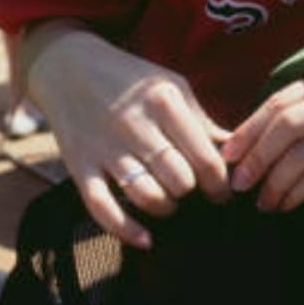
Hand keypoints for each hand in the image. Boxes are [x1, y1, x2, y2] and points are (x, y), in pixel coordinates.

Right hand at [23, 23, 231, 247]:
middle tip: (192, 191)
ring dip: (165, 206)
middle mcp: (134, 125)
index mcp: (163, 102)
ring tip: (169, 200)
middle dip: (191, 192)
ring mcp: (104, 147)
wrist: (67, 66)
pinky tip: (145, 238)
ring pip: (146, 195)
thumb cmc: (129, 78)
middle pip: (178, 180)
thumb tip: (236, 151)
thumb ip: (201, 121)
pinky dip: (125, 230)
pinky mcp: (80, 165)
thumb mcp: (171, 86)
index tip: (223, 191)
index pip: (204, 157)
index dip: (220, 183)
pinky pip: (102, 208)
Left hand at [222, 69, 303, 213]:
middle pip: (285, 122)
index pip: (283, 98)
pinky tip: (286, 205)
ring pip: (299, 151)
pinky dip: (295, 192)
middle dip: (255, 153)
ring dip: (273, 180)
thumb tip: (258, 142)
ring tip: (262, 202)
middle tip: (237, 181)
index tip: (229, 152)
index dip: (251, 126)